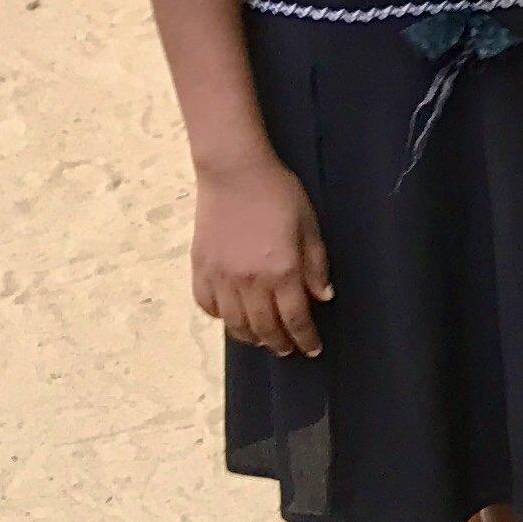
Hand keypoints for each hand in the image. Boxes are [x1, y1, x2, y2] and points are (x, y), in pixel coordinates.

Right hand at [193, 155, 330, 357]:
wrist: (234, 172)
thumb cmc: (278, 194)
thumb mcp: (309, 226)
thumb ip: (316, 265)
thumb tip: (323, 297)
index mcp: (281, 271)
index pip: (295, 319)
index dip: (305, 338)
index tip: (312, 349)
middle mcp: (249, 281)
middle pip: (264, 327)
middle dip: (279, 343)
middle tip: (288, 349)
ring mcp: (220, 276)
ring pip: (234, 323)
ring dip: (250, 337)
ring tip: (262, 339)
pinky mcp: (200, 268)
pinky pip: (207, 305)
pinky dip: (220, 317)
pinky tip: (231, 317)